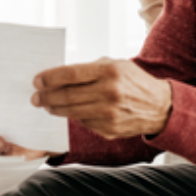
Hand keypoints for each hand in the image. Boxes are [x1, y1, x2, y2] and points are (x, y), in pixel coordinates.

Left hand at [32, 58, 172, 139]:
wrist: (160, 107)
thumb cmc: (134, 82)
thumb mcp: (116, 65)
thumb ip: (89, 69)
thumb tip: (59, 76)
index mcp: (109, 71)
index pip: (70, 74)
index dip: (50, 78)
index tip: (37, 81)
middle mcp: (108, 92)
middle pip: (67, 95)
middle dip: (46, 97)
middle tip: (36, 97)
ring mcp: (109, 113)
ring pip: (71, 112)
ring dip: (55, 109)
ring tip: (47, 105)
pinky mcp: (109, 129)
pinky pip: (84, 123)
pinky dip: (75, 117)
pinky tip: (71, 112)